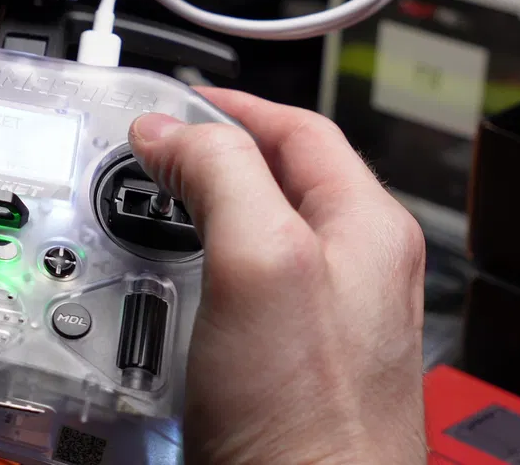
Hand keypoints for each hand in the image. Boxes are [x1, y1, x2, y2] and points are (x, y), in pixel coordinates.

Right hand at [128, 90, 425, 464]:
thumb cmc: (308, 415)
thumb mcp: (259, 261)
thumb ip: (222, 175)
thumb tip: (173, 129)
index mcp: (368, 227)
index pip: (298, 128)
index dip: (230, 105)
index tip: (172, 104)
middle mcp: (357, 270)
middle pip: (277, 180)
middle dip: (209, 159)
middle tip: (151, 158)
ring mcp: (330, 322)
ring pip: (257, 237)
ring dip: (199, 217)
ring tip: (154, 215)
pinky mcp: (295, 367)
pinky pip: (244, 296)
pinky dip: (199, 277)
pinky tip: (171, 295)